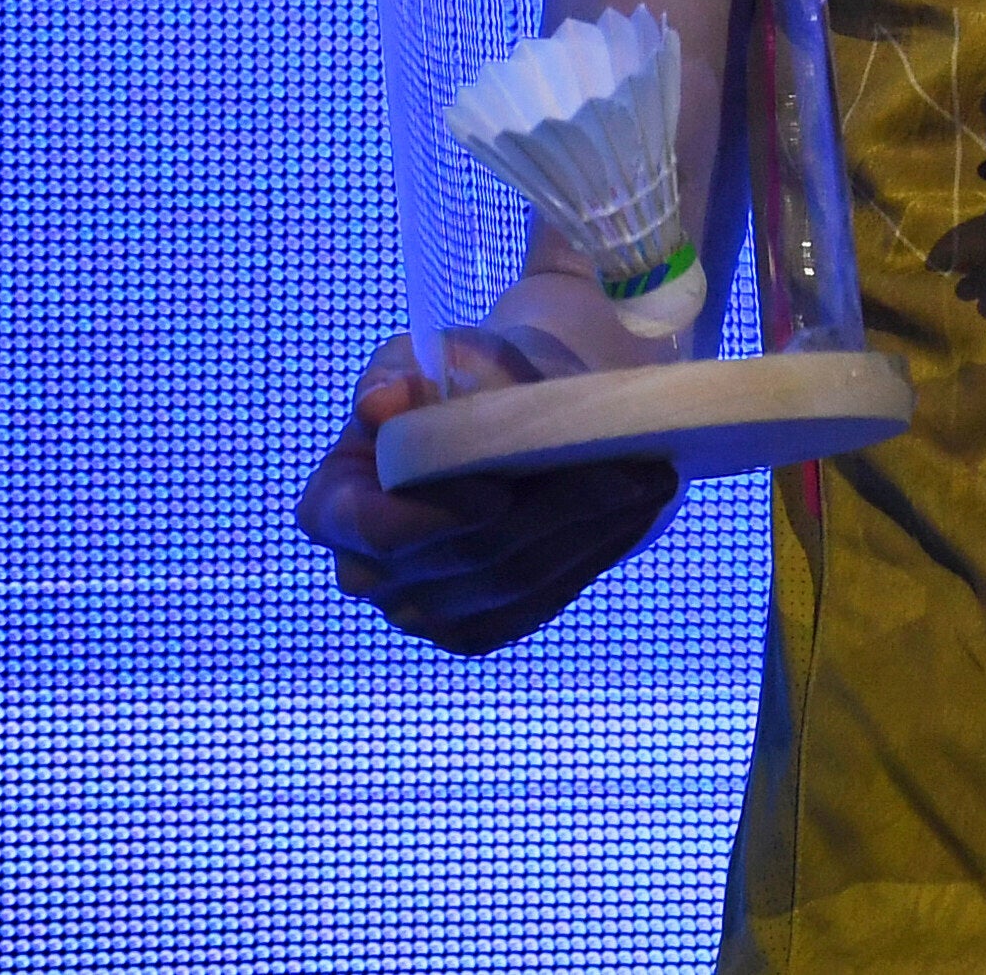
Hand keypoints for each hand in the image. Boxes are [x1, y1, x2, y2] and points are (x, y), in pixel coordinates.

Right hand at [295, 327, 678, 654]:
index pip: (378, 529)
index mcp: (335, 508)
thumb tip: (380, 404)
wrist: (506, 412)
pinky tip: (637, 510)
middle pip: (468, 555)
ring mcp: (424, 609)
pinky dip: (596, 553)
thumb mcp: (431, 360)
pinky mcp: (480, 625)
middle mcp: (367, 572)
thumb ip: (403, 378)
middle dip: (553, 510)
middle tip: (628, 469)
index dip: (438, 517)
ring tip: (650, 480)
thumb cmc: (460, 380)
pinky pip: (541, 601)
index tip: (500, 491)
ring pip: (516, 581)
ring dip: (591, 529)